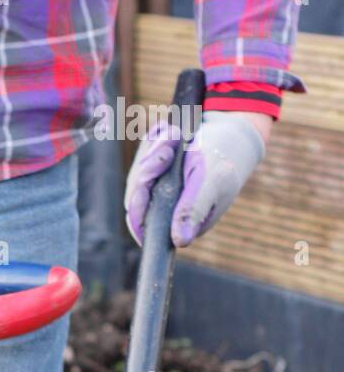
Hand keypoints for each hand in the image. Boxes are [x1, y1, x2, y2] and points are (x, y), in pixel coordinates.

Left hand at [124, 111, 269, 248]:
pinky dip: (157, 138)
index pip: (145, 222)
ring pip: (140, 169)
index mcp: (175, 222)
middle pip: (137, 193)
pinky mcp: (156, 165)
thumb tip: (180, 241)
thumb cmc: (225, 164)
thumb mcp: (211, 184)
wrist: (233, 138)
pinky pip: (146, 151)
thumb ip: (193, 210)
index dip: (139, 204)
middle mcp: (163, 209)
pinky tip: (173, 131)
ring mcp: (157, 187)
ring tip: (175, 134)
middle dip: (149, 165)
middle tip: (167, 143)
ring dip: (155, 148)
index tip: (146, 177)